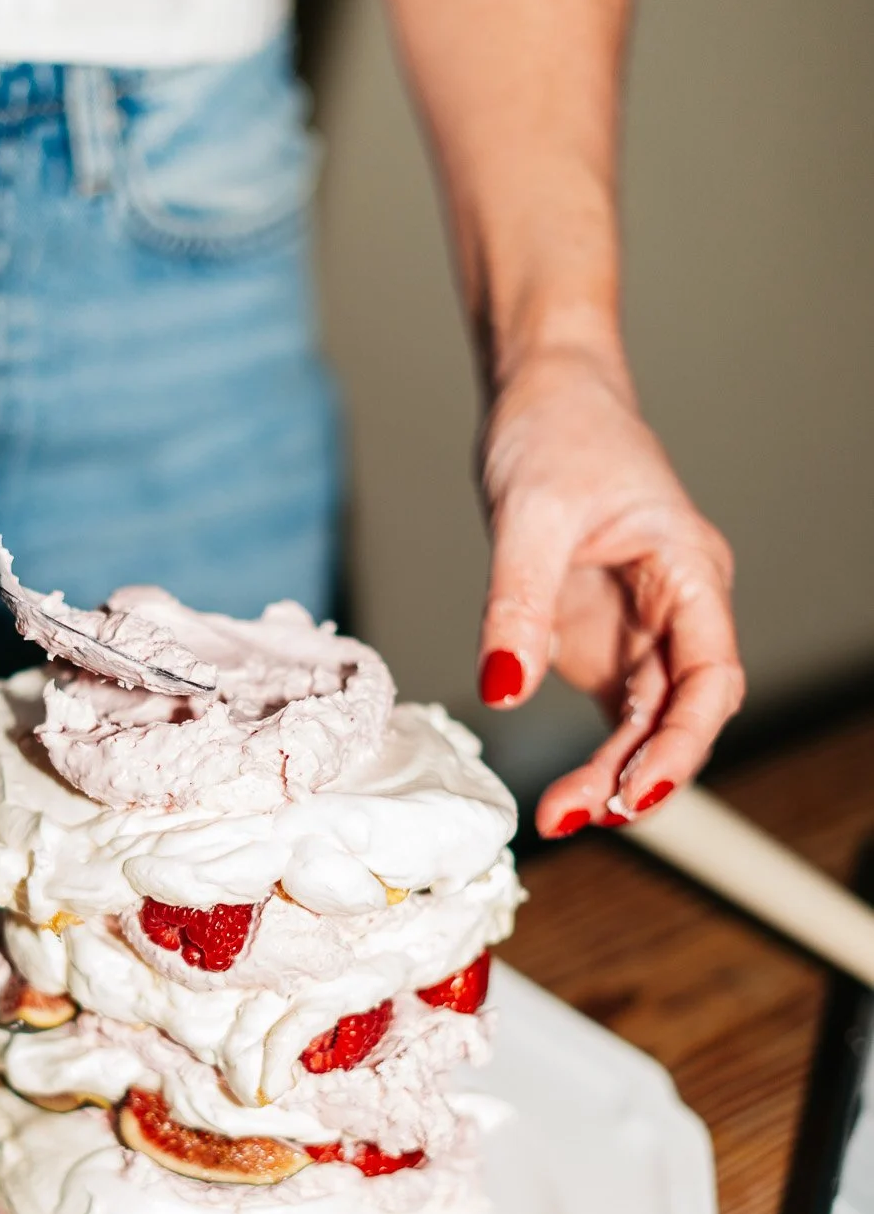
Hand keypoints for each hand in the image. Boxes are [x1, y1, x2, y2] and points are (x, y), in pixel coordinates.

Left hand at [477, 345, 743, 836]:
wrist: (546, 397)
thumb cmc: (557, 433)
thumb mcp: (527, 516)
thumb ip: (516, 606)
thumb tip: (503, 689)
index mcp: (688, 572)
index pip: (709, 676)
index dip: (682, 740)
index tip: (639, 789)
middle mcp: (680, 611)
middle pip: (683, 714)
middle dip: (638, 774)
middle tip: (571, 815)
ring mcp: (646, 632)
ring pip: (648, 725)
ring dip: (612, 776)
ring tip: (558, 817)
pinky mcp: (608, 645)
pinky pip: (615, 719)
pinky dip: (595, 759)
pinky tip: (565, 796)